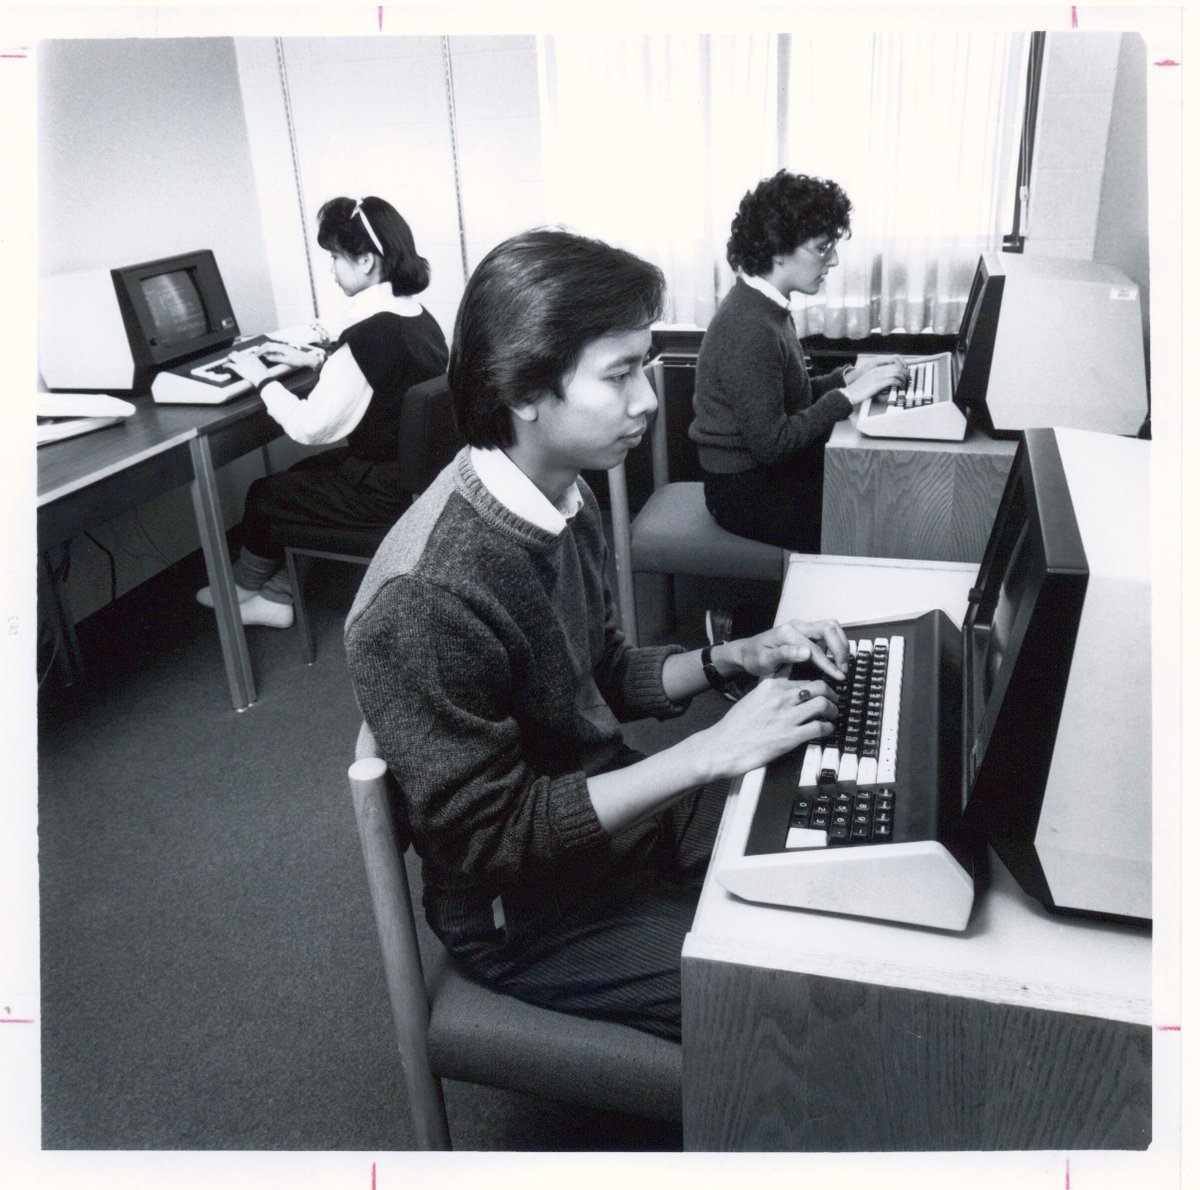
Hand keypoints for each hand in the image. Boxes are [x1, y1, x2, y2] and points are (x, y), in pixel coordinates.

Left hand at [224, 349, 270, 384]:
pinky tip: (224, 367)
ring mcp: (240, 362)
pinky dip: (225, 365)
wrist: (261, 377)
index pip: (244, 354)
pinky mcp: (237, 367)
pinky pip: (229, 364)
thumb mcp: (262, 366)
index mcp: (252, 356)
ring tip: (227, 361)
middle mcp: (245, 357)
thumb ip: (258, 363)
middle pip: (236, 353)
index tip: (240, 360)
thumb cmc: (263, 373)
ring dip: (228, 358)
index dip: (241, 357)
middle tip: (231, 359)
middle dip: (232, 356)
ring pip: (231, 356)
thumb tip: (258, 365)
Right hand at [261, 342, 324, 369]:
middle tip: (255, 354)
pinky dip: (269, 350)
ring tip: (259, 353)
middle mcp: (281, 345)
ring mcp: (282, 347)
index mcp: (281, 348)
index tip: (256, 356)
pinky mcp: (284, 349)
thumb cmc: (298, 360)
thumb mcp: (287, 361)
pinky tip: (268, 354)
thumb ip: (277, 358)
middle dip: (260, 349)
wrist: (307, 359)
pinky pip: (274, 348)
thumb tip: (267, 357)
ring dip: (264, 348)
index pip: (268, 348)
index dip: (261, 352)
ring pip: (271, 345)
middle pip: (268, 345)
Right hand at [699, 675, 838, 777]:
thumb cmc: (734, 726)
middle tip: (833, 702)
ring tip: (832, 716)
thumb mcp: (752, 697)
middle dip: (831, 695)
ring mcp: (787, 717)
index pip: (804, 678)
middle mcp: (781, 698)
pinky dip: (828, 728)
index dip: (818, 685)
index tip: (822, 691)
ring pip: (823, 704)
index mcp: (771, 686)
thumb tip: (786, 683)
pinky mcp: (790, 737)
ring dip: (833, 711)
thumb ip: (770, 689)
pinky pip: (819, 727)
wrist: (722, 746)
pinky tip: (826, 730)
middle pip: (819, 687)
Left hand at [720, 617, 848, 681]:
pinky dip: (836, 642)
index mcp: (788, 632)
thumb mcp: (764, 659)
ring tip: (843, 663)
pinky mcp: (806, 631)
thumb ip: (785, 655)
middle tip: (844, 668)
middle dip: (840, 648)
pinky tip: (837, 658)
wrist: (746, 651)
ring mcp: (803, 626)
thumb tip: (807, 653)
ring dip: (841, 643)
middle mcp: (798, 625)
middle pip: (829, 628)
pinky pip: (827, 632)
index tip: (839, 676)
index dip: (828, 663)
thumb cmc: (754, 657)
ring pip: (831, 627)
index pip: (814, 648)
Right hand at [843, 357, 909, 406]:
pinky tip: (900, 386)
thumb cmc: (858, 390)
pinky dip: (899, 383)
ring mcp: (878, 376)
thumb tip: (887, 382)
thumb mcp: (869, 381)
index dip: (901, 367)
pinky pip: (894, 380)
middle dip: (905, 372)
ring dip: (904, 378)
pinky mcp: (879, 383)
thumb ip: (878, 379)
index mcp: (875, 368)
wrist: (850, 394)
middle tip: (908, 378)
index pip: (892, 364)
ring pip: (897, 372)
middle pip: (897, 367)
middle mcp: (878, 370)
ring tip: (906, 383)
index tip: (905, 373)